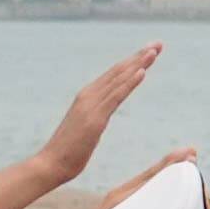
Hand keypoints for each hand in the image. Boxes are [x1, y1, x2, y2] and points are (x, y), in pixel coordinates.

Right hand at [0, 43, 157, 208]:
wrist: (51, 164)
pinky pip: (116, 97)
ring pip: (119, 80)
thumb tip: (103, 112)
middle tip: (158, 43)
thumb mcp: (87, 127)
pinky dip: (129, 83)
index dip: (133, 61)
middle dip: (139, 56)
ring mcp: (91, 106)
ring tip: (154, 51)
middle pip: (118, 71)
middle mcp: (89, 96)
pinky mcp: (95, 119)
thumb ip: (95, 115)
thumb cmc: (69, 151)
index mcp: (88, 97)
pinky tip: (141, 72)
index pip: (114, 74)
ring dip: (138, 64)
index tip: (150, 50)